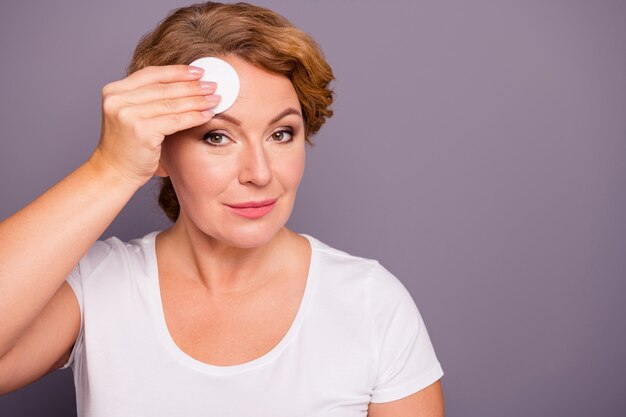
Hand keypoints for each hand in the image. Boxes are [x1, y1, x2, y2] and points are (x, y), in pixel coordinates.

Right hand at [88, 64, 220, 185]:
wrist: (114, 172)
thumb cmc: (127, 146)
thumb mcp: (132, 115)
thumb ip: (148, 99)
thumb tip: (185, 85)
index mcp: (114, 91)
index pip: (151, 74)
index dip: (177, 72)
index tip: (198, 72)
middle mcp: (118, 100)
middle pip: (164, 88)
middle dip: (192, 86)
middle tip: (213, 85)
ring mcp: (128, 115)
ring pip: (172, 104)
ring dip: (197, 101)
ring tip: (215, 99)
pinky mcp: (141, 131)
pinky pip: (175, 121)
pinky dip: (194, 117)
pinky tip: (207, 115)